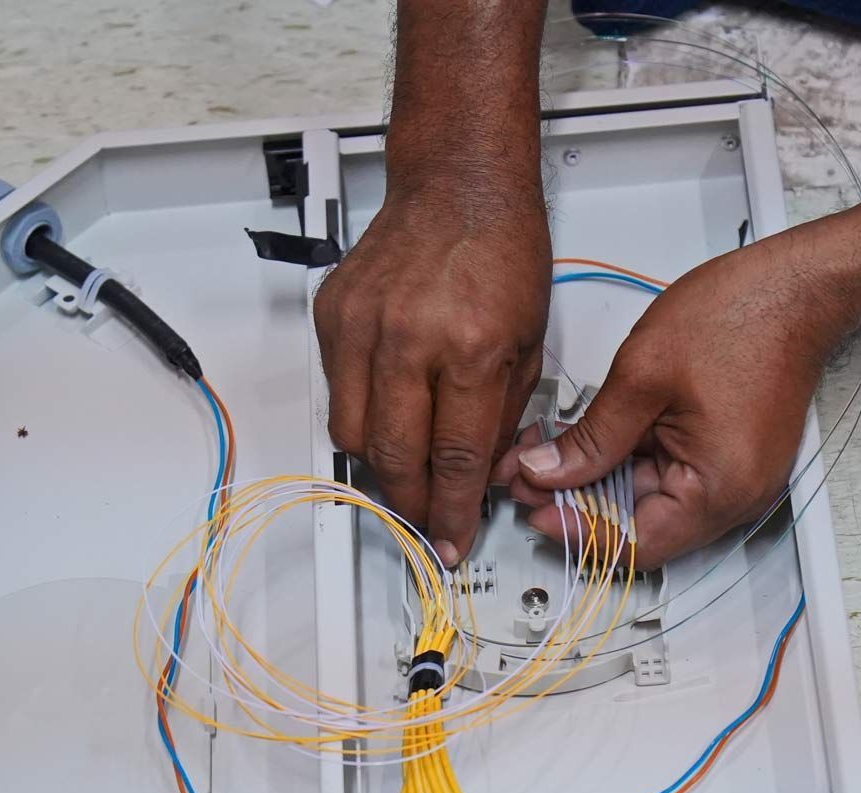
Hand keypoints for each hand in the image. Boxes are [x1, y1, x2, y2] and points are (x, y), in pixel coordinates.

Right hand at [314, 187, 549, 564]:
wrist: (458, 185)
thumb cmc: (501, 253)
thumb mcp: (529, 343)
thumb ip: (502, 416)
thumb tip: (481, 475)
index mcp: (469, 347)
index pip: (454, 456)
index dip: (451, 510)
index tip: (451, 539)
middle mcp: (409, 337)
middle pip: (393, 455)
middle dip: (410, 501)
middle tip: (424, 517)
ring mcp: (362, 325)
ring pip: (350, 433)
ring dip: (378, 463)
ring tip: (405, 468)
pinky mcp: (332, 314)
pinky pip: (335, 390)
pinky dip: (359, 412)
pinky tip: (387, 410)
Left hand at [498, 227, 860, 568]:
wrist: (797, 285)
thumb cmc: (741, 316)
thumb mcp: (642, 376)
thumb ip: (590, 437)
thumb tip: (544, 472)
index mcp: (718, 488)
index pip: (633, 543)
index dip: (575, 531)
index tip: (532, 506)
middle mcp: (735, 497)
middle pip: (639, 527)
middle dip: (577, 503)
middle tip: (525, 474)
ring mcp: (735, 479)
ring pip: (649, 503)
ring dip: (598, 482)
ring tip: (547, 452)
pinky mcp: (729, 457)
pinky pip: (670, 478)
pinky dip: (627, 464)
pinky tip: (590, 442)